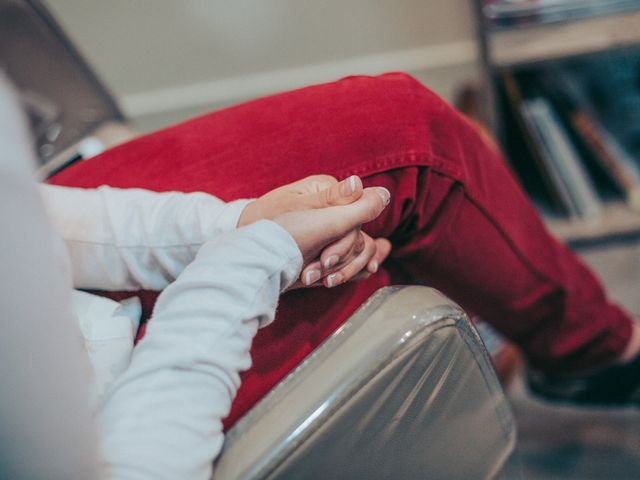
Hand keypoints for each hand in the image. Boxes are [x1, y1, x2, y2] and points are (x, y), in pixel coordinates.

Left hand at [238, 175, 391, 287]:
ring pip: (359, 254)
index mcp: (331, 193)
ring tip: (310, 279)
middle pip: (360, 239)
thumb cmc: (276, 230)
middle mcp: (334, 209)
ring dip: (340, 272)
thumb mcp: (317, 218)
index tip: (326, 259)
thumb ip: (355, 207)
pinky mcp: (325, 249)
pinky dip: (342, 274)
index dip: (347, 243)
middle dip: (338, 262)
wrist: (248, 256)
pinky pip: (351, 263)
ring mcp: (330, 231)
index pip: (360, 219)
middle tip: (310, 275)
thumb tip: (383, 192)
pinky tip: (330, 280)